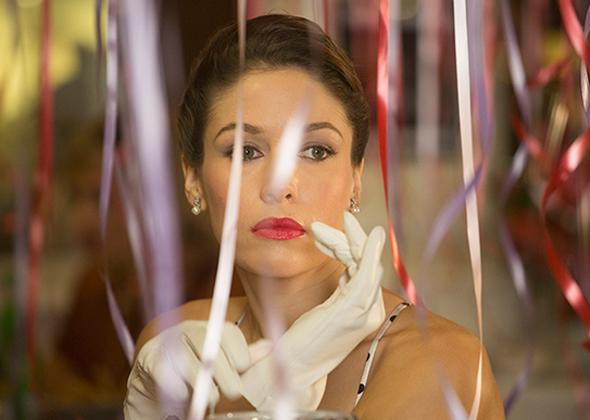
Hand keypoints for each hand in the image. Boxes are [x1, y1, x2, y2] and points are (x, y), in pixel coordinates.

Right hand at [124, 320, 248, 418]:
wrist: (157, 376)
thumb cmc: (198, 369)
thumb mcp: (224, 361)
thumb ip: (244, 354)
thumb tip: (271, 346)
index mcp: (211, 326)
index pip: (229, 334)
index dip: (239, 354)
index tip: (241, 370)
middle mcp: (189, 329)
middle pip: (211, 347)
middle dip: (226, 374)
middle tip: (233, 392)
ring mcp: (167, 342)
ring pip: (190, 362)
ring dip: (203, 385)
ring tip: (211, 399)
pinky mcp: (149, 359)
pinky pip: (166, 373)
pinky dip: (179, 388)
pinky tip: (186, 395)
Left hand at [240, 212, 385, 410]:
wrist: (292, 369)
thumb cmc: (302, 342)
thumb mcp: (323, 311)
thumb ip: (339, 292)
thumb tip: (343, 272)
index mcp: (363, 313)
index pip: (363, 272)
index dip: (351, 248)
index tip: (332, 233)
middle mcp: (369, 313)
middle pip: (367, 265)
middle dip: (350, 239)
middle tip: (331, 221)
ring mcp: (364, 313)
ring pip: (366, 265)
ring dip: (346, 240)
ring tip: (319, 227)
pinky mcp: (354, 310)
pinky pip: (365, 274)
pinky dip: (366, 251)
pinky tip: (360, 232)